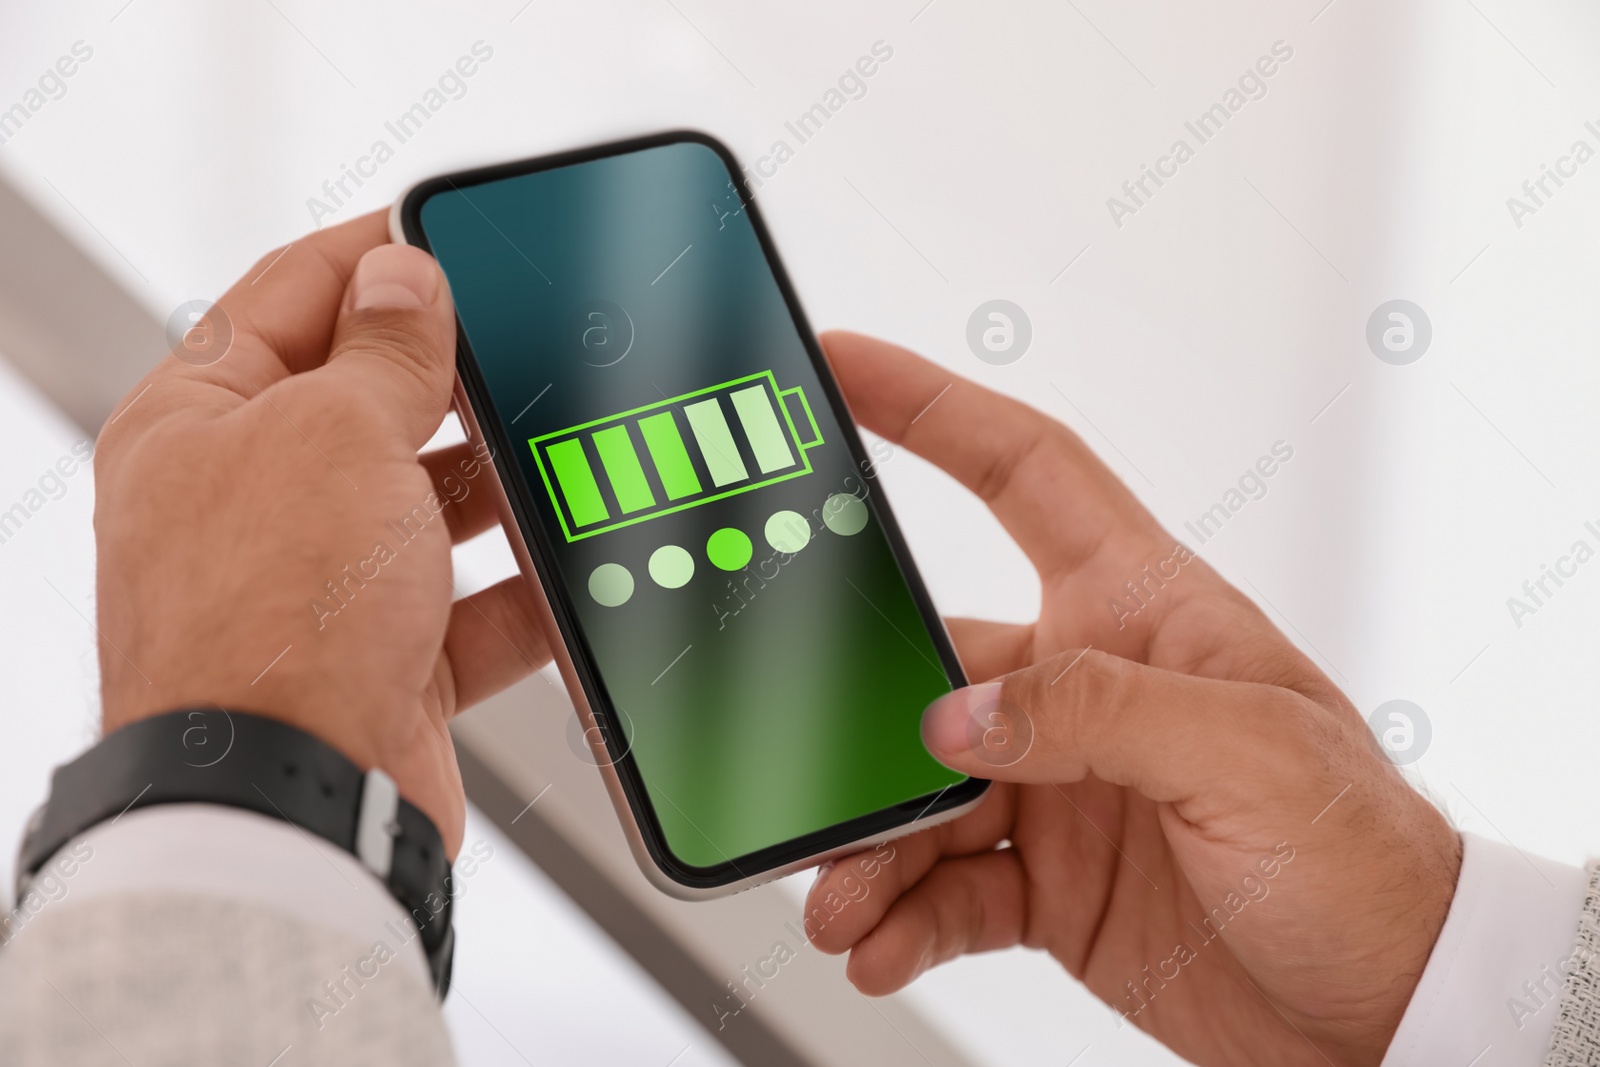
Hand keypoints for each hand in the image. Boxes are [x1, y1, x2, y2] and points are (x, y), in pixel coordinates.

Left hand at [93, 212, 551, 856]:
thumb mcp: (335, 437)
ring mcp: (319, 585)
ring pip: (430, 506)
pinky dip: (524, 593)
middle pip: (373, 402)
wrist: (291, 804)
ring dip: (500, 490)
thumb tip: (404, 276)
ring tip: (564, 460)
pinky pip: (470, 606)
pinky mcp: (384, 660)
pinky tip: (573, 571)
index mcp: (201, 422)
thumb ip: (382, 350)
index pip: (293, 295)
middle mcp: (252, 500)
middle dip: (457, 382)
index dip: (379, 255)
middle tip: (529, 351)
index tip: (455, 234)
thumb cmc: (271, 624)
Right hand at [806, 332, 1460, 1066]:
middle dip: (853, 719)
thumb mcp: (1252, 756)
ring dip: (868, 845)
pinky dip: (900, 915)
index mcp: (1142, 610)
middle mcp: (1086, 687)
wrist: (1392, 1008)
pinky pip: (943, 884)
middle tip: (804, 762)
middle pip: (925, 663)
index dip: (931, 407)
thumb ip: (1099, 715)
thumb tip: (956, 718)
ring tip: (847, 901)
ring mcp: (1061, 786)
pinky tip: (883, 941)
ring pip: (918, 789)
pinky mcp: (1048, 878)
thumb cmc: (1365, 859)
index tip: (840, 366)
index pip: (1024, 470)